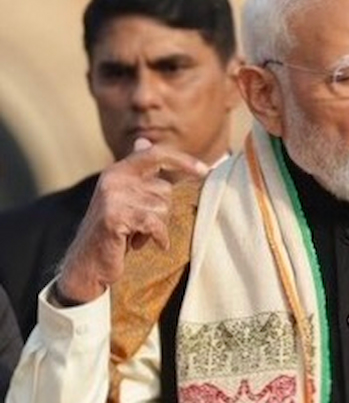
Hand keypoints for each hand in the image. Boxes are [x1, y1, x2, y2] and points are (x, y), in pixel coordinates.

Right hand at [56, 138, 209, 304]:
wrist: (88, 261)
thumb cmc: (114, 230)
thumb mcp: (125, 197)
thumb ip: (138, 173)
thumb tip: (144, 141)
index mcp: (118, 171)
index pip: (156, 154)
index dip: (182, 160)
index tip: (205, 170)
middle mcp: (113, 178)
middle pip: (165, 190)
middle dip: (162, 212)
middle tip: (142, 226)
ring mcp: (112, 197)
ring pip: (162, 208)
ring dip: (156, 228)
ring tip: (135, 234)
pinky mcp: (114, 217)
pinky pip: (154, 224)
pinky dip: (158, 237)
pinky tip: (145, 244)